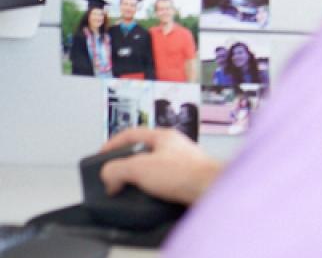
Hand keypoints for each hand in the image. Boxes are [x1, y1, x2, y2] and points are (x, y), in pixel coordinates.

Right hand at [98, 127, 223, 205]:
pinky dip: (152, 190)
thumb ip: (117, 169)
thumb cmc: (186, 174)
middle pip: (141, 152)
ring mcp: (183, 163)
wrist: (210, 191)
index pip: (131, 133)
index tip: (101, 156)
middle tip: (114, 177)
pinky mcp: (187, 180)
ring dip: (139, 180)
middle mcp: (175, 147)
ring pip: (152, 169)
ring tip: (130, 190)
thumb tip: (108, 178)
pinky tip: (148, 199)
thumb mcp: (139, 168)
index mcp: (164, 136)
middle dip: (125, 165)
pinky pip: (163, 183)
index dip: (111, 144)